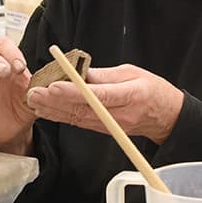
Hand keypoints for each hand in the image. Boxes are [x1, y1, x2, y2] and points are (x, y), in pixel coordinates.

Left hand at [27, 64, 183, 144]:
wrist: (166, 117)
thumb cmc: (152, 90)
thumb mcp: (133, 73)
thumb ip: (106, 75)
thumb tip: (80, 73)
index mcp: (131, 95)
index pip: (98, 96)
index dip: (74, 92)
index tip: (54, 86)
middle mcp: (119, 115)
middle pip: (83, 110)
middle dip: (56, 102)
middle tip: (35, 93)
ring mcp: (111, 125)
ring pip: (78, 118)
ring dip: (54, 110)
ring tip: (35, 101)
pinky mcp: (104, 129)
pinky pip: (80, 123)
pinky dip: (62, 116)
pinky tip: (46, 111)